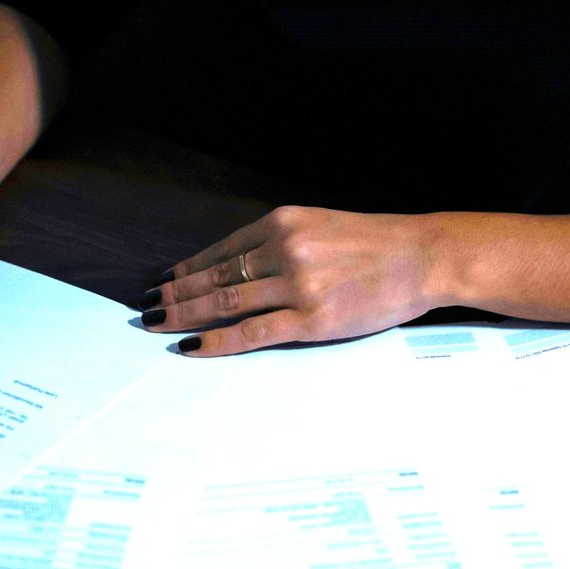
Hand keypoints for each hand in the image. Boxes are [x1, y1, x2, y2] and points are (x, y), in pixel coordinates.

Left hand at [138, 205, 445, 355]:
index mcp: (283, 222)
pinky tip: (192, 346)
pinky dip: (216, 341)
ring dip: (184, 315)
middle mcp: (284, 249)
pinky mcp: (311, 319)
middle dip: (174, 294)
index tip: (163, 281)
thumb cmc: (377, 246)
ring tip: (157, 326)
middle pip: (213, 277)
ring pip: (224, 303)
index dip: (187, 269)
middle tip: (146, 308)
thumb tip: (238, 270)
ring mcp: (297, 285)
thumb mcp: (321, 227)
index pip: (221, 251)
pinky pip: (251, 332)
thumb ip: (282, 244)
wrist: (423, 257)